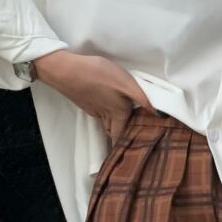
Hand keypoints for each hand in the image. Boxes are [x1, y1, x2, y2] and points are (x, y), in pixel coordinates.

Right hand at [32, 50, 158, 142]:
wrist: (64, 69)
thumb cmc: (97, 75)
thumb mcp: (126, 84)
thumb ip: (143, 99)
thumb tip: (158, 114)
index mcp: (119, 114)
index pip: (124, 137)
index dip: (129, 145)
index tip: (135, 151)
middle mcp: (106, 116)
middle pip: (115, 132)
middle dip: (122, 138)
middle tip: (132, 141)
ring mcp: (94, 110)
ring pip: (108, 123)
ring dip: (115, 127)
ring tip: (126, 127)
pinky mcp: (86, 102)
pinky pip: (101, 114)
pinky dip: (108, 116)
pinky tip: (111, 107)